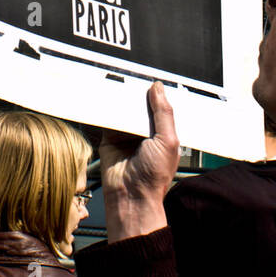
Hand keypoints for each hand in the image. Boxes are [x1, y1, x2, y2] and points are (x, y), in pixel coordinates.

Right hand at [99, 82, 179, 241]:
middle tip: (133, 80)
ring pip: (124, 110)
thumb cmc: (154, 177)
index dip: (157, 95)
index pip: (160, 108)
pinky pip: (109, 119)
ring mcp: (127, 135)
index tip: (152, 81)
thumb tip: (158, 89)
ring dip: (122, 101)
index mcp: (164, 134)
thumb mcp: (167, 141)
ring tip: (121, 86)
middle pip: (141, 107)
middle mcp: (145, 133)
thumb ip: (164, 114)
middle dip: (138, 96)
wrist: (131, 196)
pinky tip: (108, 100)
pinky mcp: (110, 138)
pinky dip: (108, 109)